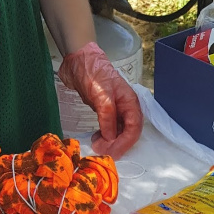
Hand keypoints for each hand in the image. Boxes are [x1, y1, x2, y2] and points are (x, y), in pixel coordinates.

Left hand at [58, 42, 142, 159]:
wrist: (79, 59)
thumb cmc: (93, 73)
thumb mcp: (101, 95)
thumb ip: (107, 117)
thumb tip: (111, 138)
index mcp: (130, 103)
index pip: (134, 129)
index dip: (124, 143)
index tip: (112, 153)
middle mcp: (126, 109)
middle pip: (128, 133)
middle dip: (116, 145)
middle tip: (101, 151)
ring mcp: (116, 111)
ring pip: (119, 133)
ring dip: (109, 142)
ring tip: (96, 145)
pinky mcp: (106, 112)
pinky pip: (109, 129)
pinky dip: (104, 136)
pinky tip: (95, 138)